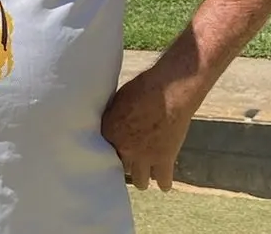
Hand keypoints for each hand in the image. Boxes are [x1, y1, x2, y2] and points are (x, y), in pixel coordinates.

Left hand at [100, 68, 198, 191]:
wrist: (170, 90)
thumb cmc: (143, 88)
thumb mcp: (117, 100)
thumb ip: (111, 118)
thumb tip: (107, 125)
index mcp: (109, 132)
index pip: (100, 152)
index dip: (107, 151)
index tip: (110, 151)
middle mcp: (124, 148)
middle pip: (119, 168)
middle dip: (124, 163)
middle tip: (129, 160)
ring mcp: (144, 157)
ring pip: (139, 181)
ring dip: (141, 176)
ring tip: (143, 172)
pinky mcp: (165, 160)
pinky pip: (163, 182)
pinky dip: (163, 182)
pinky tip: (162, 181)